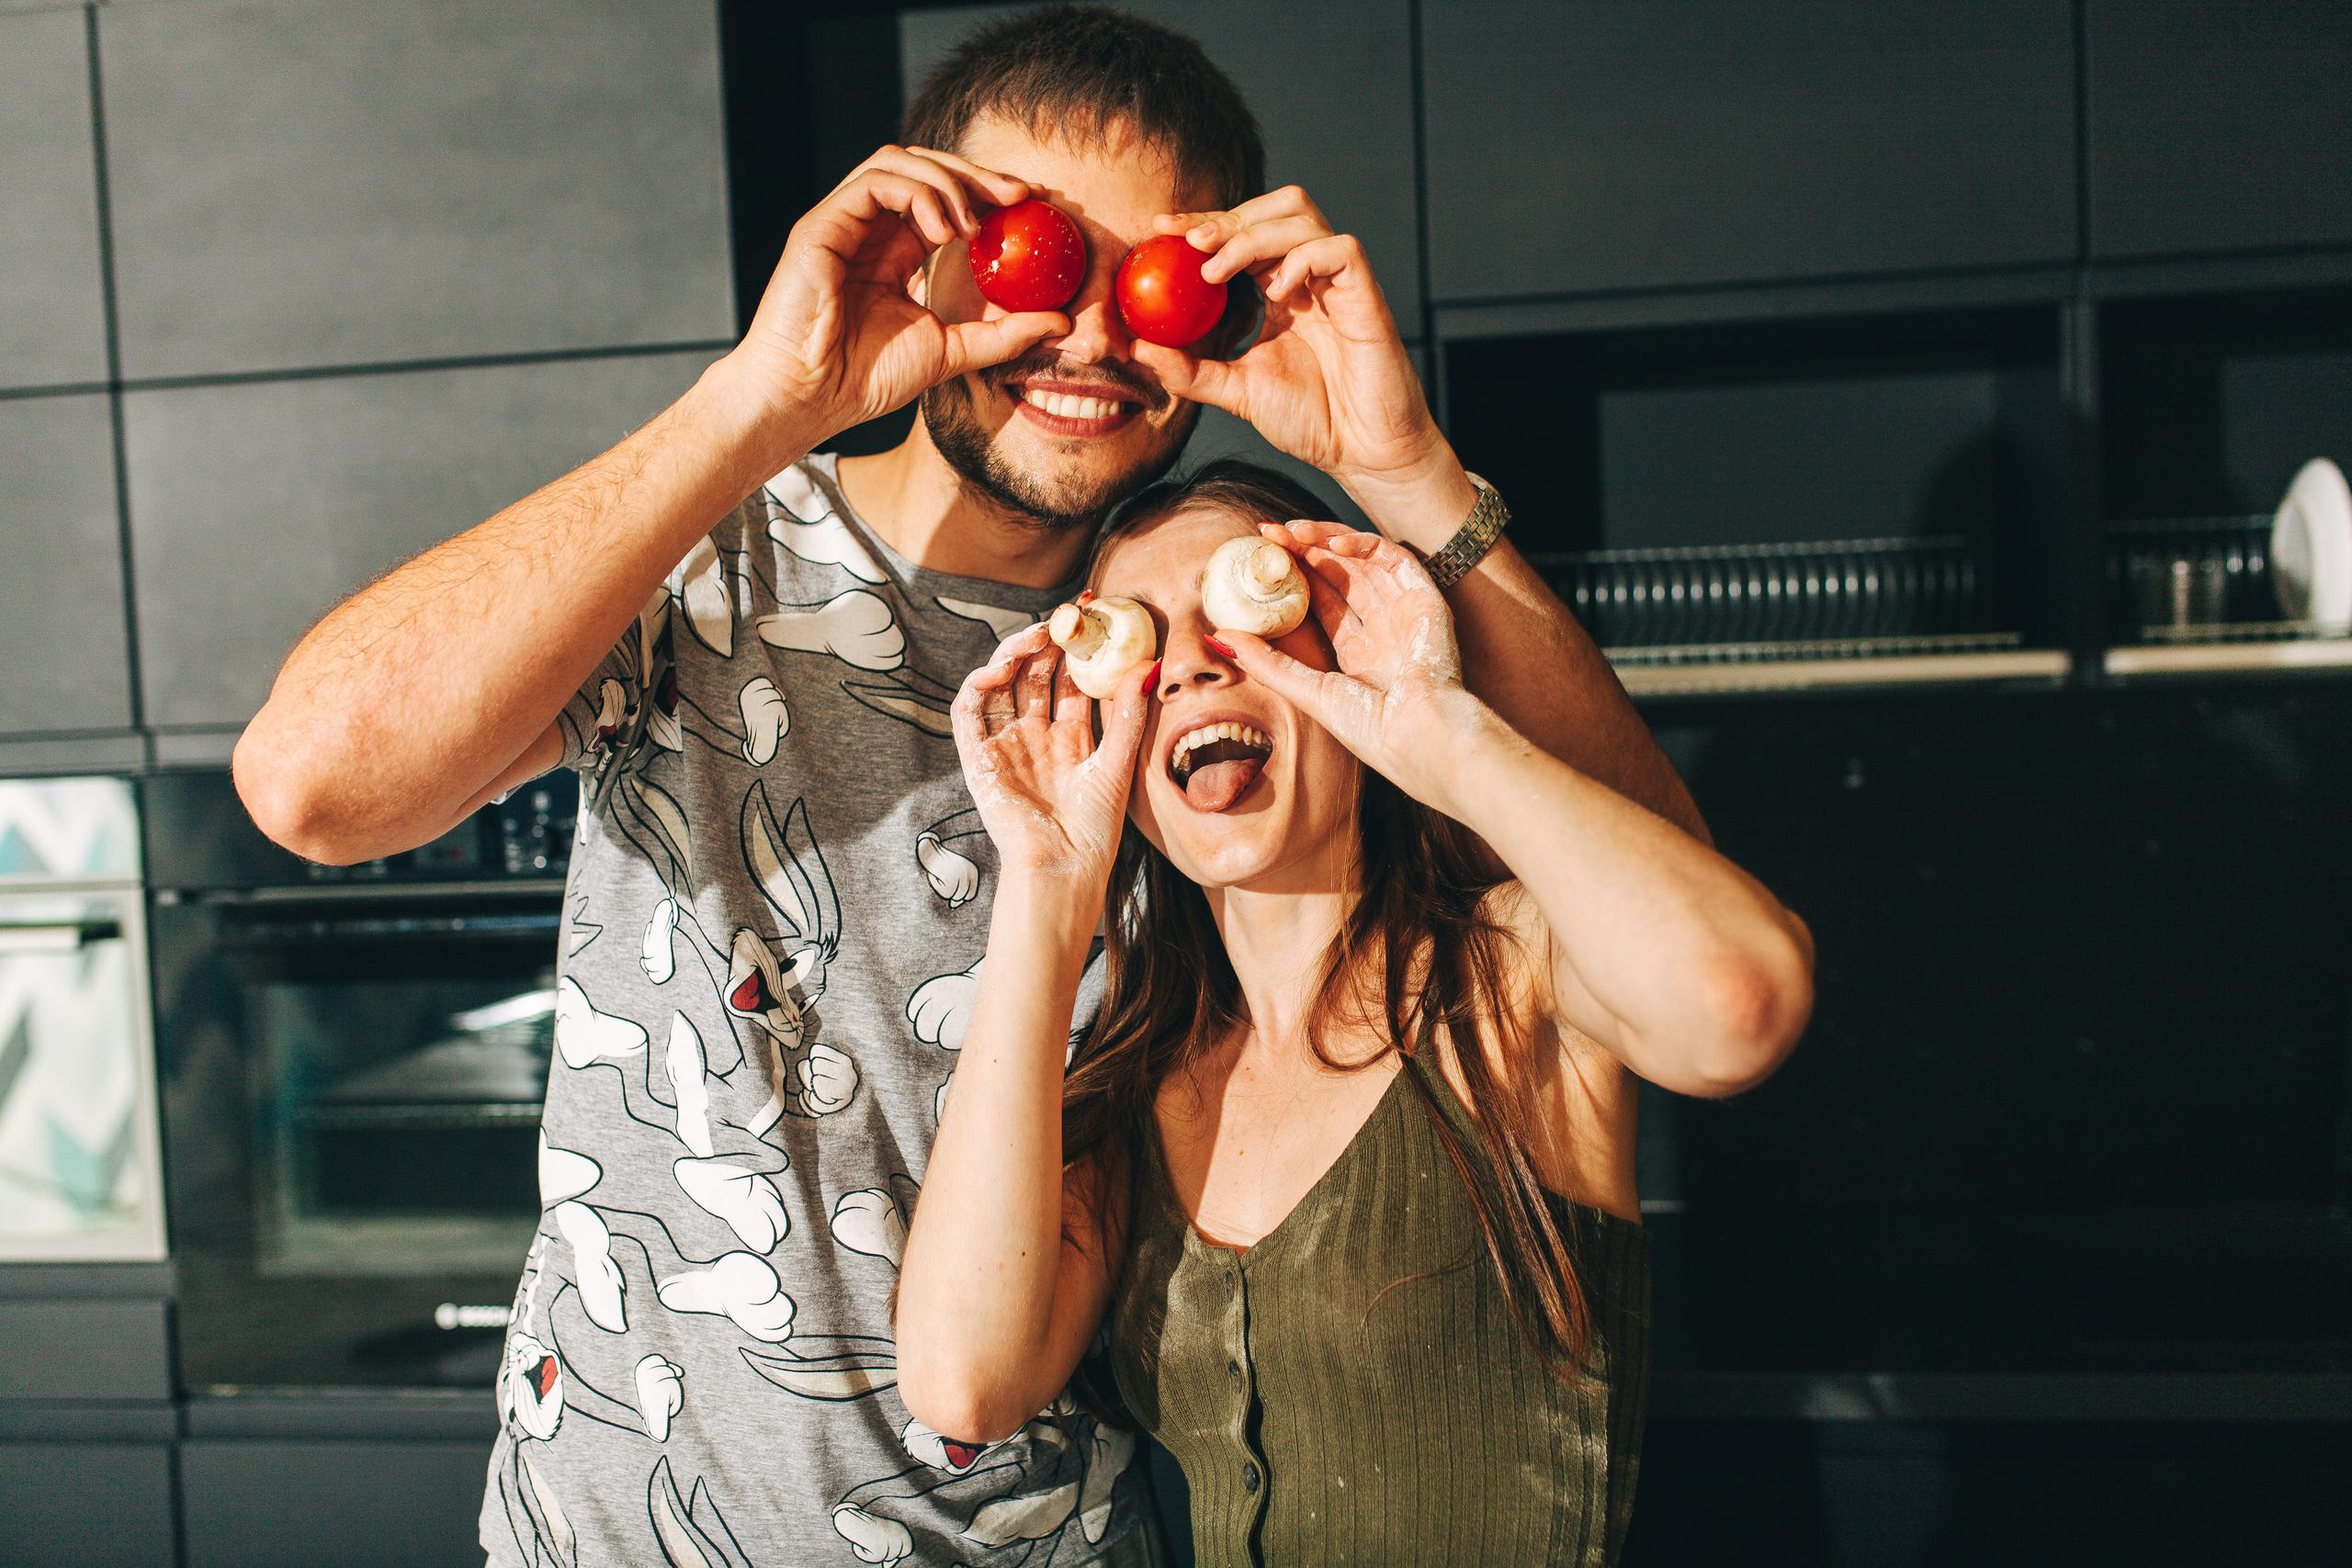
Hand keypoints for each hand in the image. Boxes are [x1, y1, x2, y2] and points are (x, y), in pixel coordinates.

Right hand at [733, 145, 1071, 445]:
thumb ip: (1002, 334)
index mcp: (893, 252)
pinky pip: (873, 182)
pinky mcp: (821, 226)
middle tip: (1019, 194)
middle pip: (924, 169)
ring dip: (946, 182)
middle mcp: (867, 229)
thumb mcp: (950, 351)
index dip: (985, 193)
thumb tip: (1062, 323)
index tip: (1029, 205)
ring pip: (898, 162)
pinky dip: (915, 193)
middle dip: (975, 174)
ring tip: (972, 224)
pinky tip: (941, 231)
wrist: (808, 400)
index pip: (941, 199)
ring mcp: (841, 223)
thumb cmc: (863, 380)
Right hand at [950, 624, 1152, 894]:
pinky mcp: (978, 758)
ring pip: (1001, 685)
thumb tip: (1151, 663)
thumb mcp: (1118, 761)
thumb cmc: (1095, 827)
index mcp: (1070, 738)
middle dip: (1047, 643)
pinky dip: (978, 684)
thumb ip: (1128, 713)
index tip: (1093, 615)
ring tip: (1037, 636)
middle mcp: (1036, 737)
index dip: (1078, 648)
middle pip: (1034, 675)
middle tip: (1065, 619)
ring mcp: (1006, 745)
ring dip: (1013, 655)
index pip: (1070, 680)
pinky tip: (999, 669)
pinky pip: (969, 712)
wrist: (1064, 865)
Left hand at [1127, 187, 1456, 507]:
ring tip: (1219, 271)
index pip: (1242, 234)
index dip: (1204, 223)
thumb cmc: (1314, 422)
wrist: (1364, 452)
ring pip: (1302, 218)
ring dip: (1254, 235)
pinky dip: (1303, 257)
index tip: (1160, 229)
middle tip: (1189, 242)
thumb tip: (1135, 349)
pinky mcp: (1366, 295)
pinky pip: (1340, 248)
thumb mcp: (1236, 392)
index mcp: (1283, 290)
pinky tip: (1276, 289)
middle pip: (1275, 208)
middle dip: (1228, 217)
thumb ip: (1190, 370)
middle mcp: (1312, 277)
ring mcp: (1340, 282)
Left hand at [1218, 522, 1486, 811]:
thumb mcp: (1309, 692)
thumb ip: (1268, 663)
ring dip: (1326, 541)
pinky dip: (1363, 545)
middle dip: (1303, 551)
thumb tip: (1218, 637)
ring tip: (1291, 532)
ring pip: (1362, 561)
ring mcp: (1404, 611)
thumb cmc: (1372, 728)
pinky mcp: (1425, 599)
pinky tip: (1330, 544)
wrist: (1420, 736)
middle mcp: (1383, 628)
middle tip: (1268, 534)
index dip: (1292, 577)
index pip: (1322, 601)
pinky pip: (1393, 559)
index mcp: (1359, 653)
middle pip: (1339, 575)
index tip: (1259, 558)